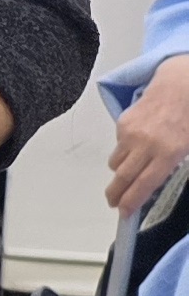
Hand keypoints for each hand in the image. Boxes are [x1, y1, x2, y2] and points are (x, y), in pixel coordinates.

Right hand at [106, 56, 188, 214]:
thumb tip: (154, 184)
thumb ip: (173, 165)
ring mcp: (132, 133)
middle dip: (115, 194)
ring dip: (121, 170)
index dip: (131, 202)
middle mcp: (147, 145)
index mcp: (169, 152)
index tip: (124, 213)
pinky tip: (138, 141)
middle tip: (114, 202)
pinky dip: (125, 149)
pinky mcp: (123, 122)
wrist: (181, 82)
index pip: (144, 185)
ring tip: (131, 169)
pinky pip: (118, 145)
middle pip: (122, 178)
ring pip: (116, 163)